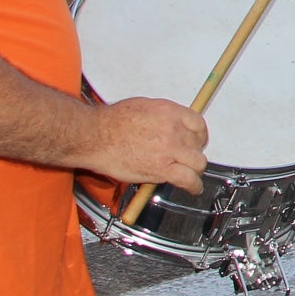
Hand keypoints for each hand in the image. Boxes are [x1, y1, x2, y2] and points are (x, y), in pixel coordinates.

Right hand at [91, 96, 207, 192]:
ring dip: (195, 169)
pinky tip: (193, 188)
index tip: (196, 141)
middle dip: (194, 152)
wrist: (95, 136)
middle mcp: (174, 129)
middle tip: (186, 159)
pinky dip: (194, 186)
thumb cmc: (110, 122)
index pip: (198, 124)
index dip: (199, 135)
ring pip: (198, 163)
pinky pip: (188, 179)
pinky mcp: (162, 168)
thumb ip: (162, 117)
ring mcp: (170, 149)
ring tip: (191, 174)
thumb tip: (170, 125)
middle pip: (198, 144)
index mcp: (169, 111)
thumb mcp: (143, 107)